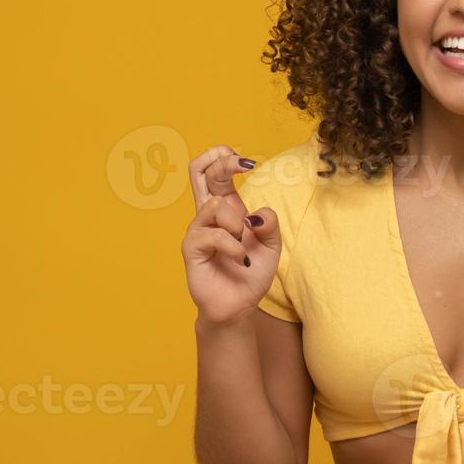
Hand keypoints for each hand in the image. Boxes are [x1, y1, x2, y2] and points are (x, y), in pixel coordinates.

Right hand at [180, 144, 281, 325]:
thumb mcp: (271, 246)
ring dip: (236, 223)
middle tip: (242, 166)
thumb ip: (270, 225)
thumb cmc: (251, 274)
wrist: (239, 306)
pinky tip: (241, 260)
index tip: (247, 162)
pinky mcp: (191, 249)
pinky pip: (213, 235)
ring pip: (215, 206)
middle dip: (221, 162)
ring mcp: (197, 230)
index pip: (213, 170)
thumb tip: (256, 214)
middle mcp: (208, 215)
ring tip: (243, 246)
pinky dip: (233, 246)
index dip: (224, 157)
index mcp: (226, 208)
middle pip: (198, 171)